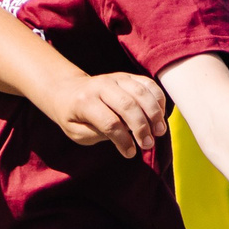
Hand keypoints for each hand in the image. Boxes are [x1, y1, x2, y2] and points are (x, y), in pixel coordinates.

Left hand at [48, 72, 167, 157]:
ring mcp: (115, 78)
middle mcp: (101, 86)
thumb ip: (98, 134)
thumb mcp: (76, 132)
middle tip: (148, 144)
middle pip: (128, 106)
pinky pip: (148, 84)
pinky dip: (158, 99)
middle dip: (141, 127)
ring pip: (141, 93)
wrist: (68, 91)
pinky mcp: (127, 76)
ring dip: (154, 113)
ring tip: (159, 132)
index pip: (109, 122)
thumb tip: (125, 135)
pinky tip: (160, 115)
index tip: (130, 153)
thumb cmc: (74, 117)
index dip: (123, 140)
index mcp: (85, 102)